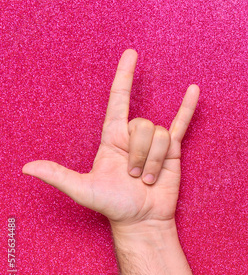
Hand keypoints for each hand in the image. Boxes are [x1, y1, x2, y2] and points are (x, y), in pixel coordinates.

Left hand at [22, 49, 199, 232]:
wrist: (142, 219)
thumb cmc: (113, 205)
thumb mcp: (83, 190)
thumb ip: (59, 176)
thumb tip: (27, 168)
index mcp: (112, 138)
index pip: (119, 101)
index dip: (124, 77)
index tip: (131, 55)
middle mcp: (133, 137)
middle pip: (142, 126)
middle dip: (139, 154)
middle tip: (134, 177)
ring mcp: (154, 143)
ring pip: (159, 135)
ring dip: (153, 160)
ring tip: (148, 179)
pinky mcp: (172, 150)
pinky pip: (181, 124)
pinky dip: (187, 108)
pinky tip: (193, 90)